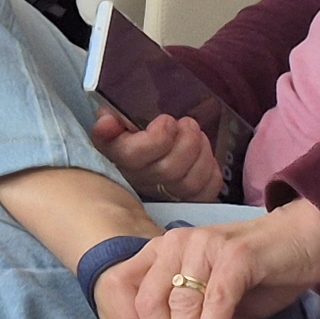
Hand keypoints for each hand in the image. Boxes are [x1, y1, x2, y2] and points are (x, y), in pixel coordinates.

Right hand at [91, 107, 225, 204]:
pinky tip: (205, 156)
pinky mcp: (185, 200)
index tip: (166, 120)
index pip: (133, 156)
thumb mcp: (115, 118)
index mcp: (117, 155)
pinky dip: (211, 172)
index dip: (157, 138)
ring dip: (201, 155)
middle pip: (167, 170)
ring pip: (189, 183)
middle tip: (189, 124)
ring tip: (198, 136)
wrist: (143, 149)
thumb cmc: (131, 130)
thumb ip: (109, 118)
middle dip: (187, 142)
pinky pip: (205, 193)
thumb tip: (108, 122)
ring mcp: (162, 194)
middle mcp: (138, 179)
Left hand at [101, 207, 319, 318]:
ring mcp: (204, 247)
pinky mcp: (236, 257)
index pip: (131, 291)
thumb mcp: (216, 294)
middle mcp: (177, 243)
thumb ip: (196, 317)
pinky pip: (216, 302)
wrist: (304, 240)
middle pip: (152, 302)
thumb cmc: (260, 272)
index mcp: (165, 250)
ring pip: (182, 304)